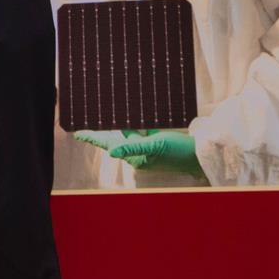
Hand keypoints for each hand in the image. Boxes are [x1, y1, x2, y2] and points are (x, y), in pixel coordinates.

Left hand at [74, 128, 204, 177]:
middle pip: (115, 140)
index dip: (94, 138)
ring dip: (118, 128)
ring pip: (127, 135)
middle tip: (85, 129)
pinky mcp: (155, 144)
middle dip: (102, 133)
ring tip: (107, 120)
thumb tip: (111, 152)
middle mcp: (139, 155)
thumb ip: (133, 147)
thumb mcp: (156, 145)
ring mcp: (146, 149)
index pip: (110, 145)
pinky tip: (131, 120)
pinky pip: (139, 133)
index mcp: (136, 158)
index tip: (78, 134)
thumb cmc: (179, 151)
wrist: (201, 154)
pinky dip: (133, 127)